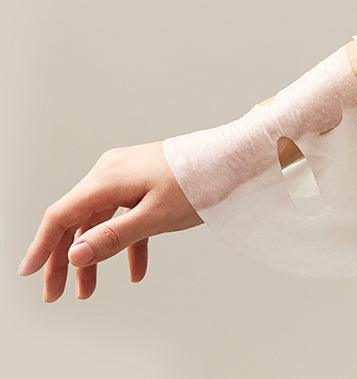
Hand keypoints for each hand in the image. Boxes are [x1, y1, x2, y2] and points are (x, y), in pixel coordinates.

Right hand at [18, 142, 201, 301]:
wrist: (230, 158)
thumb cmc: (197, 182)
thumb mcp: (155, 216)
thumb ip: (114, 236)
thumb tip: (74, 255)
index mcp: (107, 178)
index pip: (63, 215)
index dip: (43, 246)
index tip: (30, 274)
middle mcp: (111, 173)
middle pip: (79, 219)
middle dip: (67, 258)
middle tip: (60, 294)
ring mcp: (128, 175)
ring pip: (102, 219)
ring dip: (97, 254)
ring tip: (90, 291)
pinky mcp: (145, 182)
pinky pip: (127, 215)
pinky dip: (127, 242)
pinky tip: (136, 271)